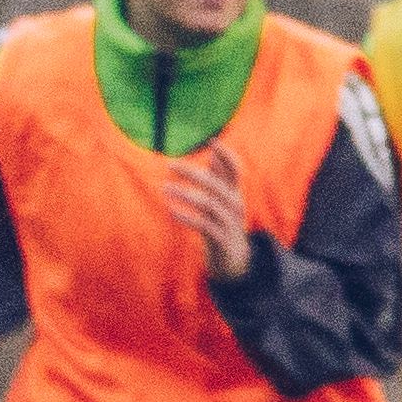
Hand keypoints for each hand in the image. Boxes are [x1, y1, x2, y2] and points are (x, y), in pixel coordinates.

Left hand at [150, 141, 254, 279]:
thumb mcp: (223, 201)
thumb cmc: (224, 224)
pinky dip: (188, 217)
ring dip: (186, 195)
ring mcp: (230, 224)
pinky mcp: (222, 240)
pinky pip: (204, 226)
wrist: (235, 260)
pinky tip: (172, 211)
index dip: (227, 156)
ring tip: (165, 189)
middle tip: (170, 165)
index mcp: (234, 194)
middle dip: (193, 174)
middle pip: (216, 186)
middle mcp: (235, 206)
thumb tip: (215, 154)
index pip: (235, 171)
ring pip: (209, 205)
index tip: (214, 141)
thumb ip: (220, 178)